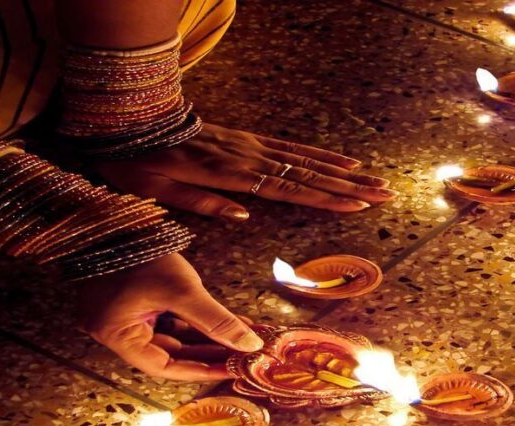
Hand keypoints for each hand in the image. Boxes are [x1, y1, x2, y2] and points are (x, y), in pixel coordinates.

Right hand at [77, 253, 262, 380]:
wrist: (112, 214)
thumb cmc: (139, 251)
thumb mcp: (182, 289)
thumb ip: (216, 321)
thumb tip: (249, 345)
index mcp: (116, 335)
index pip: (163, 367)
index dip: (200, 371)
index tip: (232, 369)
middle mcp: (116, 330)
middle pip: (169, 353)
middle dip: (208, 353)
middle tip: (242, 355)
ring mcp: (124, 313)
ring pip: (171, 334)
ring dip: (206, 336)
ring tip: (241, 338)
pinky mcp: (133, 299)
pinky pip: (168, 317)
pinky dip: (194, 321)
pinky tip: (226, 320)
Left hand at [94, 123, 396, 219]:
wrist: (129, 121)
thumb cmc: (138, 164)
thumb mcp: (160, 191)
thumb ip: (204, 203)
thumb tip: (246, 215)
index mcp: (229, 174)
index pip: (287, 189)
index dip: (325, 199)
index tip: (358, 205)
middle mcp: (248, 158)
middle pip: (308, 174)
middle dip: (350, 186)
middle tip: (385, 194)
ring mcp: (251, 146)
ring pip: (306, 161)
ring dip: (344, 173)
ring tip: (376, 181)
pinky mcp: (248, 141)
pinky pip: (291, 148)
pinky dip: (320, 155)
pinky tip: (342, 162)